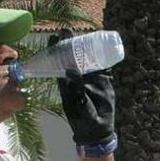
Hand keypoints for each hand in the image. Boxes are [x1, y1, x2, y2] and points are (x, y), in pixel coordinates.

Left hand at [50, 30, 115, 146]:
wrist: (98, 130)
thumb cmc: (83, 119)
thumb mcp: (77, 104)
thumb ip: (76, 89)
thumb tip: (71, 71)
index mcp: (67, 82)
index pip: (59, 62)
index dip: (57, 50)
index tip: (55, 37)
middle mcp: (78, 78)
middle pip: (73, 57)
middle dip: (71, 44)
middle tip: (68, 30)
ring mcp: (91, 79)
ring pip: (88, 59)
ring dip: (87, 47)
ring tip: (86, 34)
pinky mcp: (104, 81)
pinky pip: (103, 67)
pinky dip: (103, 57)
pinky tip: (104, 46)